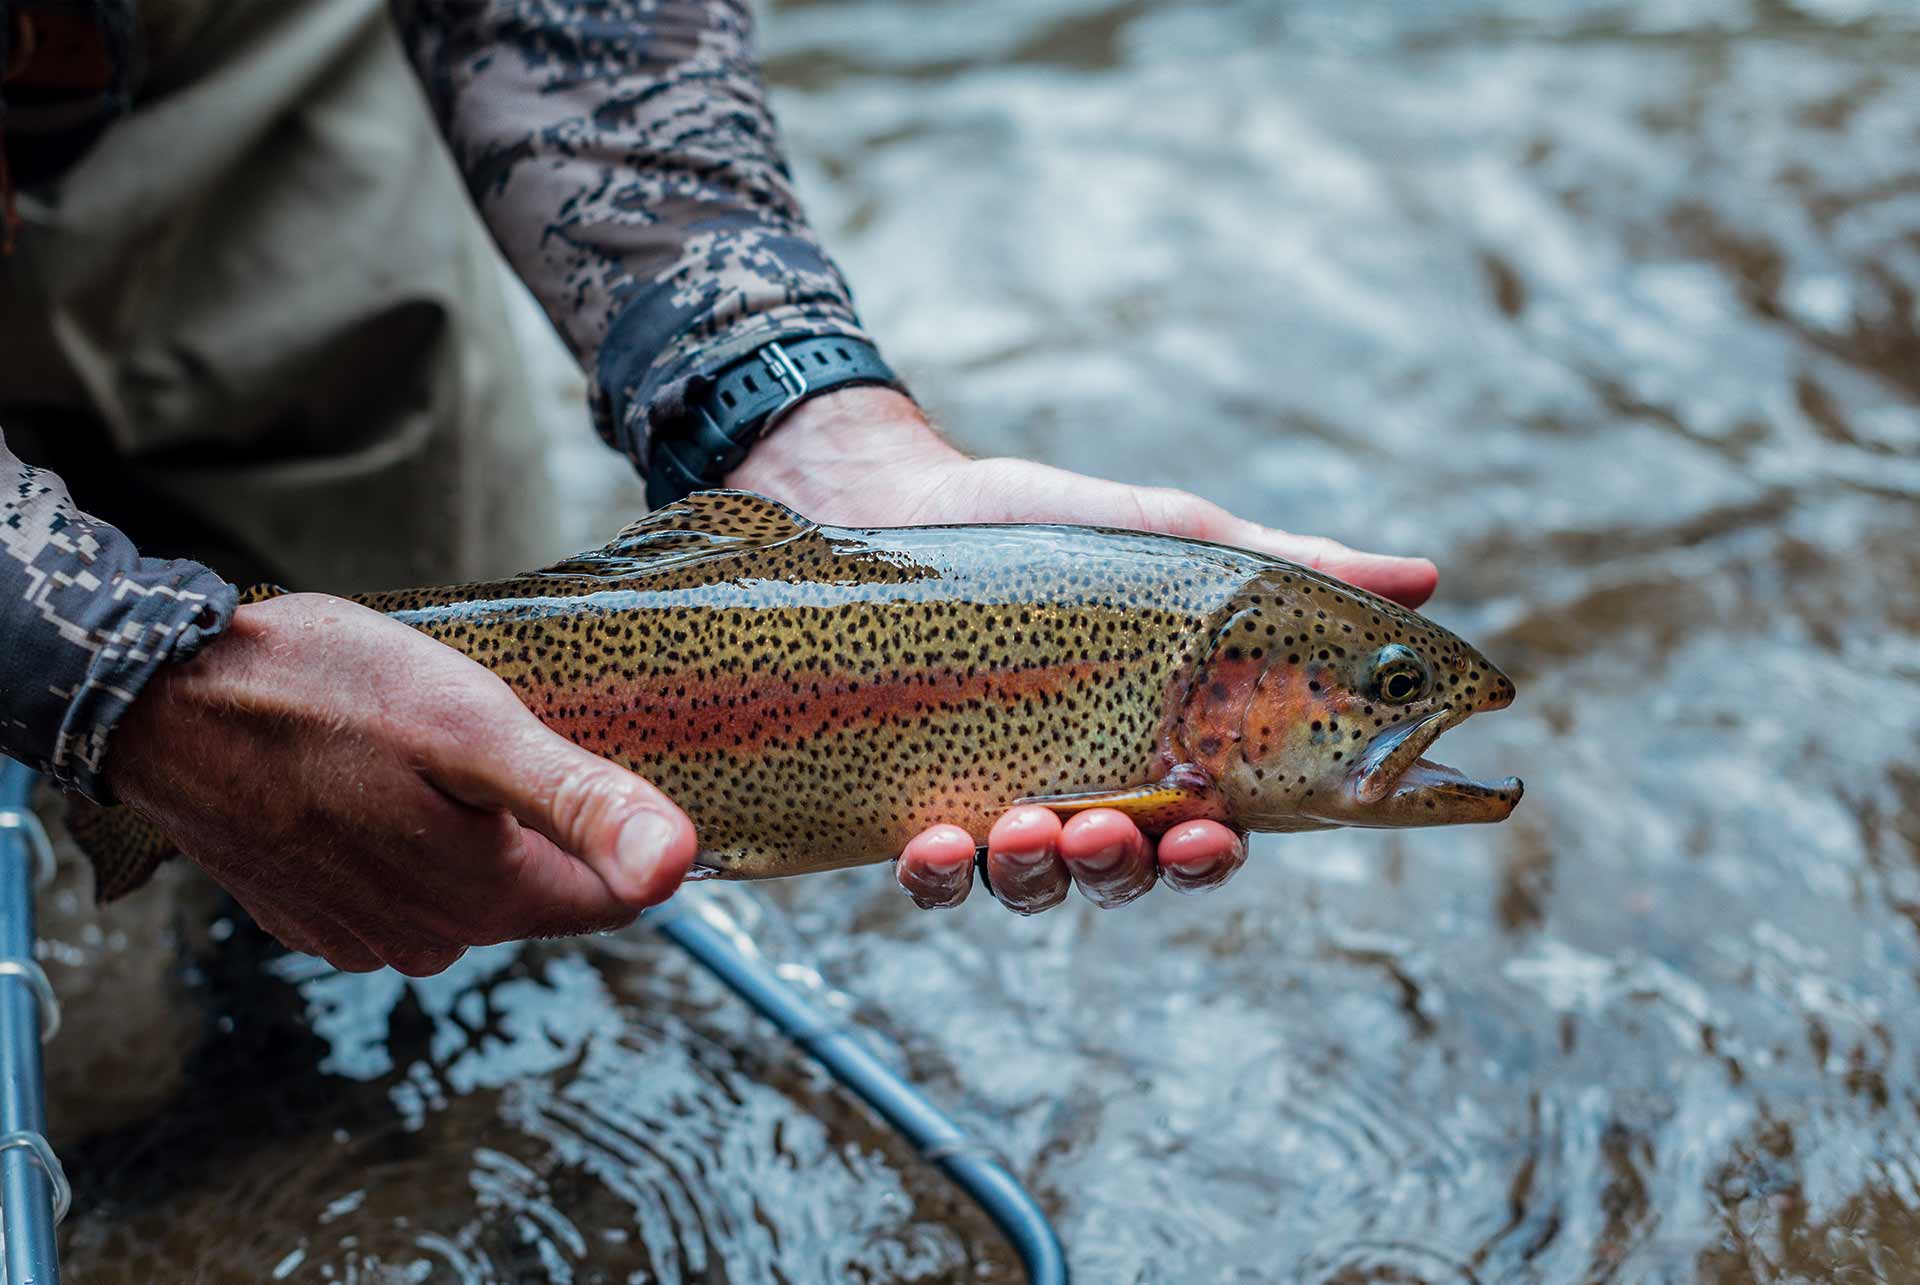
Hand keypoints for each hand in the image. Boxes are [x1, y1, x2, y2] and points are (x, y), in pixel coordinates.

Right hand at [107, 594, 697, 973]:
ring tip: (429, 752)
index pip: (612, 898)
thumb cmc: (318, 693)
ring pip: (467, 889)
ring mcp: (361, 935)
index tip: (600, 760)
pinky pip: (397, 887)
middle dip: (536, 825)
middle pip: (538, 890)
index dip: (621, 830)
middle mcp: (430, 939)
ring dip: (467, 831)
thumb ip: (578, 802)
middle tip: (497, 737)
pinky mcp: (310, 914)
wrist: (158, 699)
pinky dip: (401, 839)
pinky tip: (374, 780)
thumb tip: (680, 865)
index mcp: (486, 898)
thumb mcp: (471, 726)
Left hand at [727, 387, 1435, 912]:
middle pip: (1124, 878)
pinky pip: (931, 875)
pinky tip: (937, 844)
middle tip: (1121, 833)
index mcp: (1159, 754)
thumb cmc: (1049, 527)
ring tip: (1028, 825)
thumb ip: (1288, 574)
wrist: (894, 497)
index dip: (1213, 853)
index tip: (1216, 833)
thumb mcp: (1178, 543)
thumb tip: (1425, 578)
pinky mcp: (912, 801)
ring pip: (1031, 889)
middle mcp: (1082, 797)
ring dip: (1039, 874)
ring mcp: (995, 805)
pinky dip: (938, 875)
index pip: (1206, 833)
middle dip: (1129, 871)